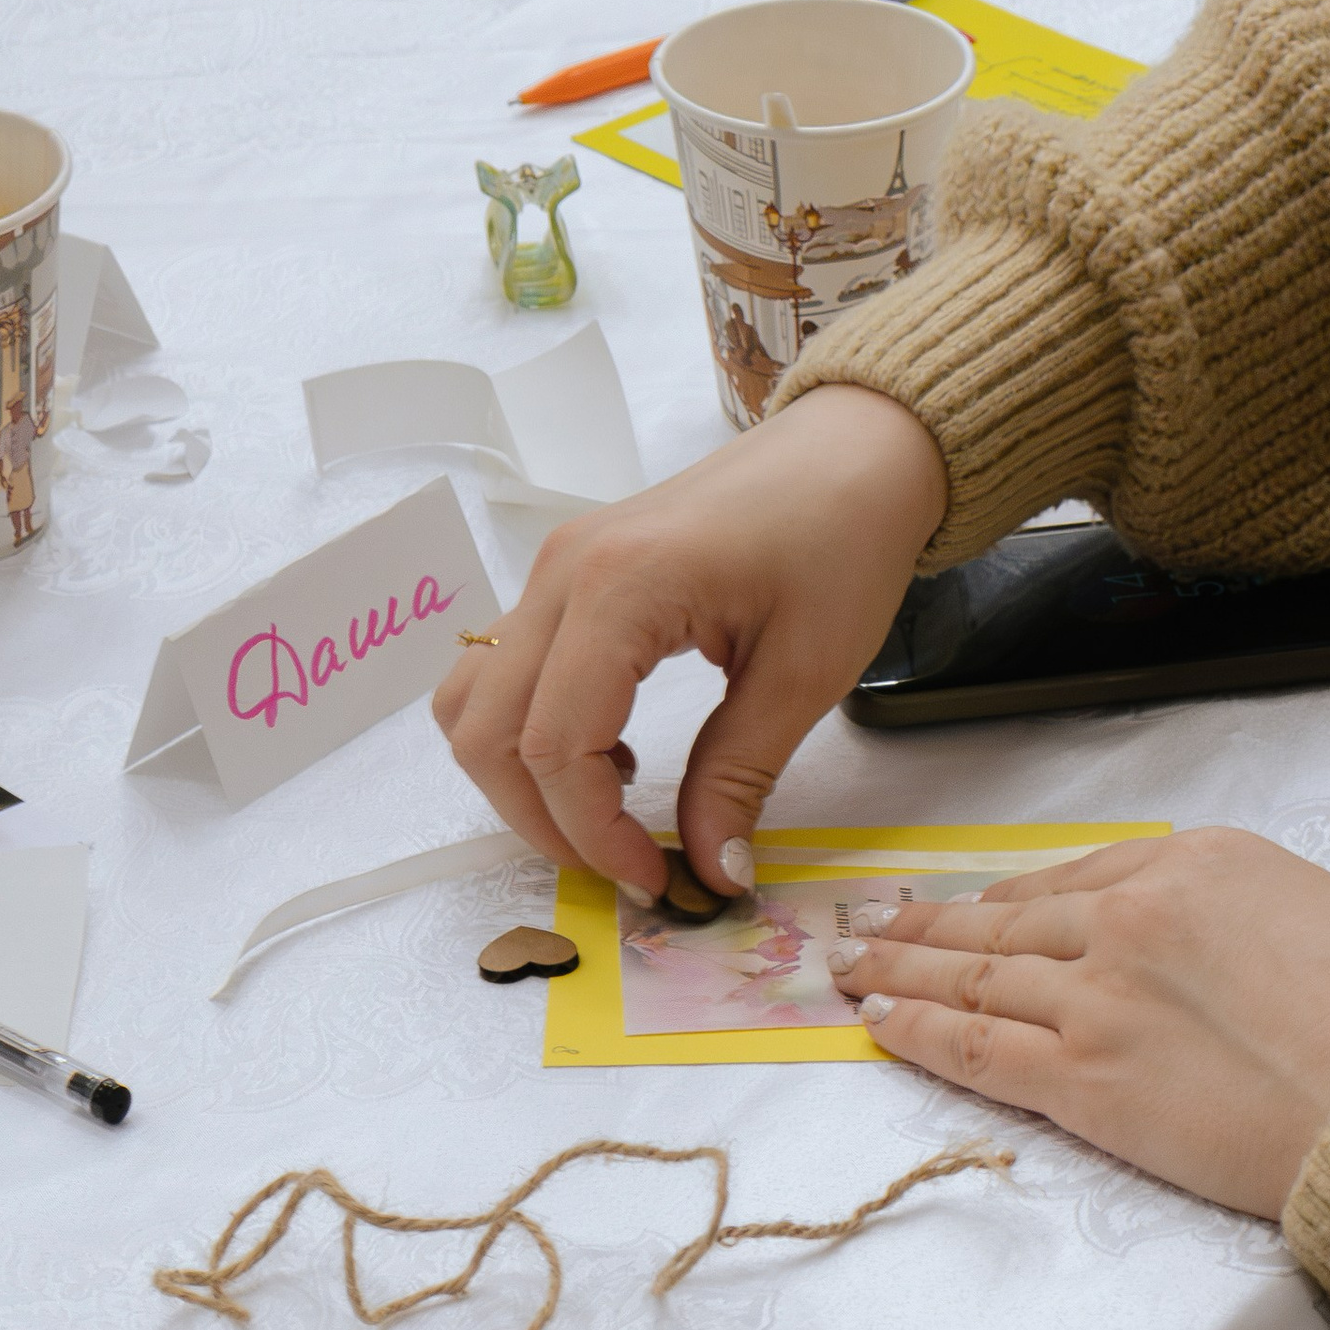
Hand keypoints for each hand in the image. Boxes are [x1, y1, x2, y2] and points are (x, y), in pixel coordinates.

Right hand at [432, 386, 947, 900]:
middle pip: (486, 732)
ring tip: (611, 808)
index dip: (591, 834)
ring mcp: (555, 568)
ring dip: (522, 778)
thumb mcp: (804, 675)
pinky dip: (535, 732)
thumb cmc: (843, 538)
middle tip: (624, 865)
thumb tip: (712, 873)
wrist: (854, 450)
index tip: (655, 879)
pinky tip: (616, 756)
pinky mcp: (566, 576)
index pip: (552, 745)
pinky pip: (507, 670)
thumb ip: (739, 777)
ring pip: (475, 702)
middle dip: (543, 821)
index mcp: (619, 588)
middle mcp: (562, 573)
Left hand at [831, 828, 1329, 1218]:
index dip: (1009, 895)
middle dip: (928, 923)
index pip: (1078, 874)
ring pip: (975, 975)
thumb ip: (1231, 912)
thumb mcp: (1319, 912)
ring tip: (851, 968)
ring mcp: (1098, 998)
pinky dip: (922, 1033)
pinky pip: (978, 1048)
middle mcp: (1133, 917)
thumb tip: (1191, 939)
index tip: (969, 903)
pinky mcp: (1084, 1080)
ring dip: (901, 970)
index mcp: (1198, 862)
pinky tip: (882, 1025)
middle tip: (870, 922)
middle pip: (1007, 917)